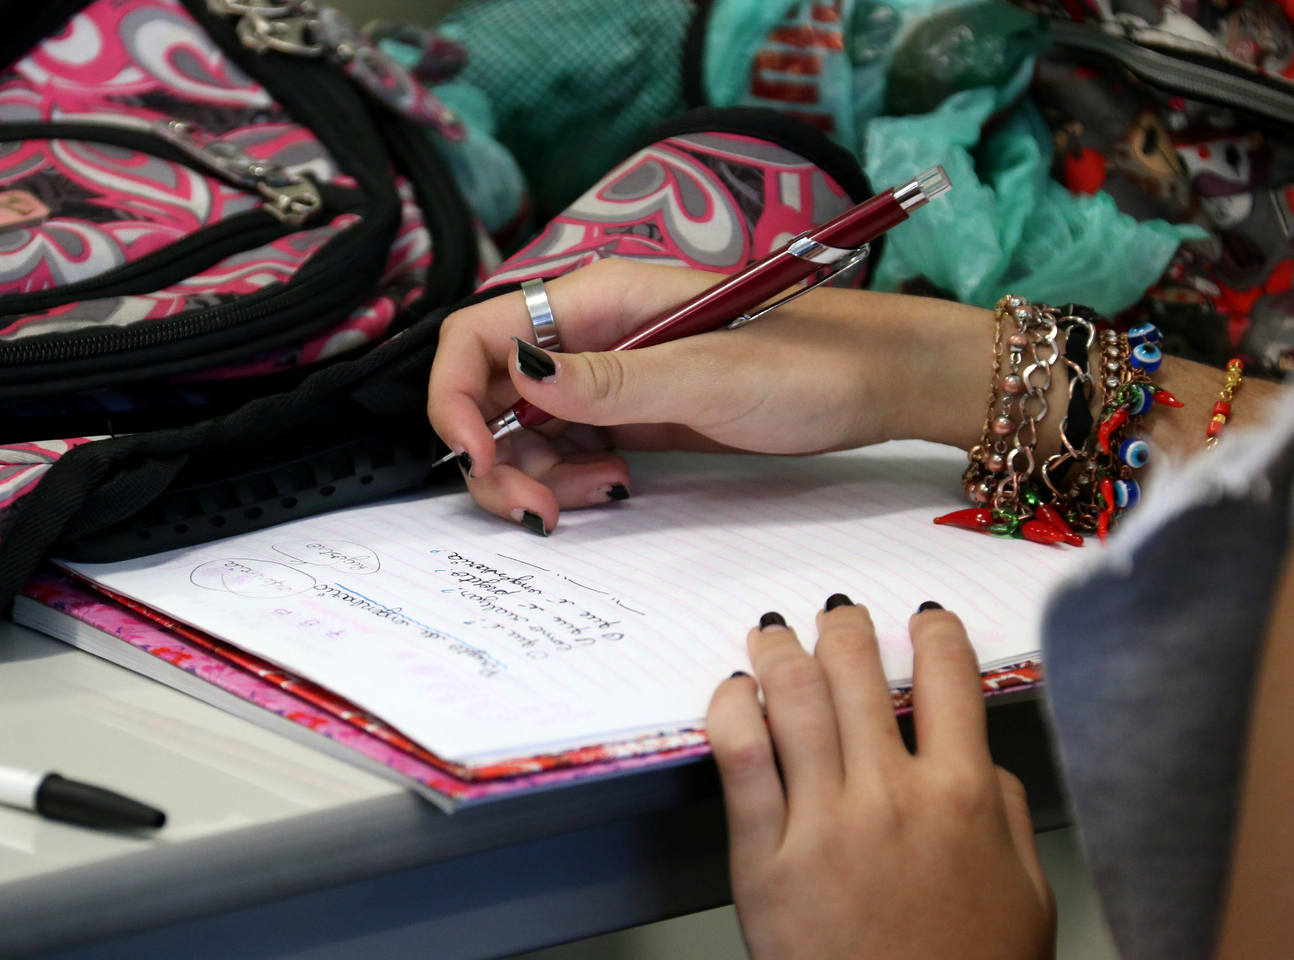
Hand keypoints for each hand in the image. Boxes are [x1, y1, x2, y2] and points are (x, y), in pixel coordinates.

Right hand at [428, 258, 996, 531]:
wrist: (878, 382)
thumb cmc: (810, 361)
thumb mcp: (707, 375)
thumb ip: (611, 381)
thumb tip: (518, 375)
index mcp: (598, 300)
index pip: (480, 334)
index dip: (456, 397)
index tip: (480, 456)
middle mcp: (592, 334)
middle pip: (492, 391)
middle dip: (494, 455)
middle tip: (536, 512)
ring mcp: (612, 376)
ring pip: (526, 429)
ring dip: (535, 476)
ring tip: (593, 498)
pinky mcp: (635, 413)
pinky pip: (571, 448)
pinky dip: (572, 479)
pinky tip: (611, 489)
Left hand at [706, 601, 1054, 959]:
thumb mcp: (1027, 896)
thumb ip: (1010, 815)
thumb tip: (982, 759)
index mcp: (965, 799)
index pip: (950, 681)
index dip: (937, 635)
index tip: (926, 619)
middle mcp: (893, 796)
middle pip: (860, 674)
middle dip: (846, 628)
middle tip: (836, 613)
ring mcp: (825, 821)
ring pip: (795, 698)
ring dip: (782, 650)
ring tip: (775, 634)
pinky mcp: (763, 854)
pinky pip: (740, 756)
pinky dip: (732, 707)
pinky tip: (734, 689)